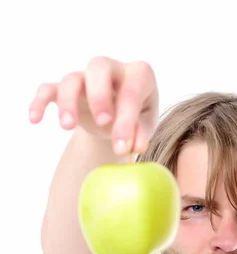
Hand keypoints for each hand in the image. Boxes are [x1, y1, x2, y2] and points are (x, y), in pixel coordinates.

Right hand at [28, 57, 158, 155]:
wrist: (116, 120)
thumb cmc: (136, 120)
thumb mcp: (144, 127)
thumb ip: (140, 134)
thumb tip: (133, 146)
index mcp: (138, 75)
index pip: (132, 90)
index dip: (127, 119)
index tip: (122, 147)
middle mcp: (111, 69)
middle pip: (98, 66)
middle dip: (99, 94)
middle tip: (102, 121)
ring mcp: (85, 77)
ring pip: (71, 79)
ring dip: (68, 102)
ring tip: (67, 127)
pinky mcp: (64, 88)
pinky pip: (48, 88)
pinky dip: (40, 101)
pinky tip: (35, 119)